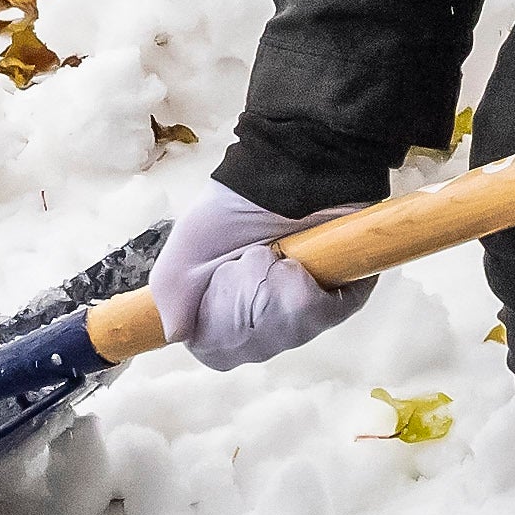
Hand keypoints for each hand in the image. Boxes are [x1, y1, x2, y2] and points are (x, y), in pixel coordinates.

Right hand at [148, 183, 371, 370]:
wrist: (290, 164)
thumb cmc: (236, 202)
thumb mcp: (188, 241)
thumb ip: (172, 290)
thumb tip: (176, 335)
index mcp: (227, 309)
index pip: (220, 350)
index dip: (219, 326)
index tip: (221, 286)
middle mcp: (267, 315)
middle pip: (258, 345)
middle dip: (249, 301)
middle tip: (249, 259)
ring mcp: (307, 308)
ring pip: (291, 332)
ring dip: (275, 289)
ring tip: (273, 254)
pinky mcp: (342, 295)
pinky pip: (325, 315)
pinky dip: (307, 289)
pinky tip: (299, 263)